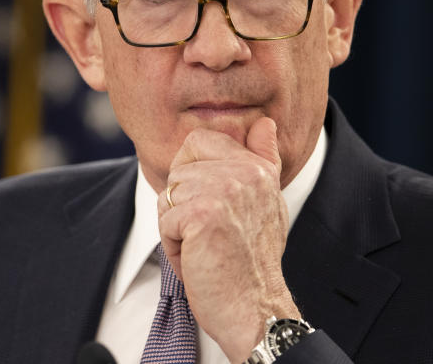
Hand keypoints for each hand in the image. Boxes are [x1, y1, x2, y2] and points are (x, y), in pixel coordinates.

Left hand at [157, 117, 301, 361]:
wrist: (255, 308)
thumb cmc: (253, 261)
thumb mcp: (267, 203)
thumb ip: (263, 159)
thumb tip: (264, 122)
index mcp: (256, 166)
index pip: (198, 140)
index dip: (190, 173)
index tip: (211, 208)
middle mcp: (243, 172)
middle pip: (177, 171)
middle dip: (181, 206)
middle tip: (209, 234)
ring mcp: (223, 191)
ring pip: (168, 196)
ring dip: (177, 228)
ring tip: (205, 248)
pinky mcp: (202, 215)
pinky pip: (165, 220)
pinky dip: (173, 247)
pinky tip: (198, 260)